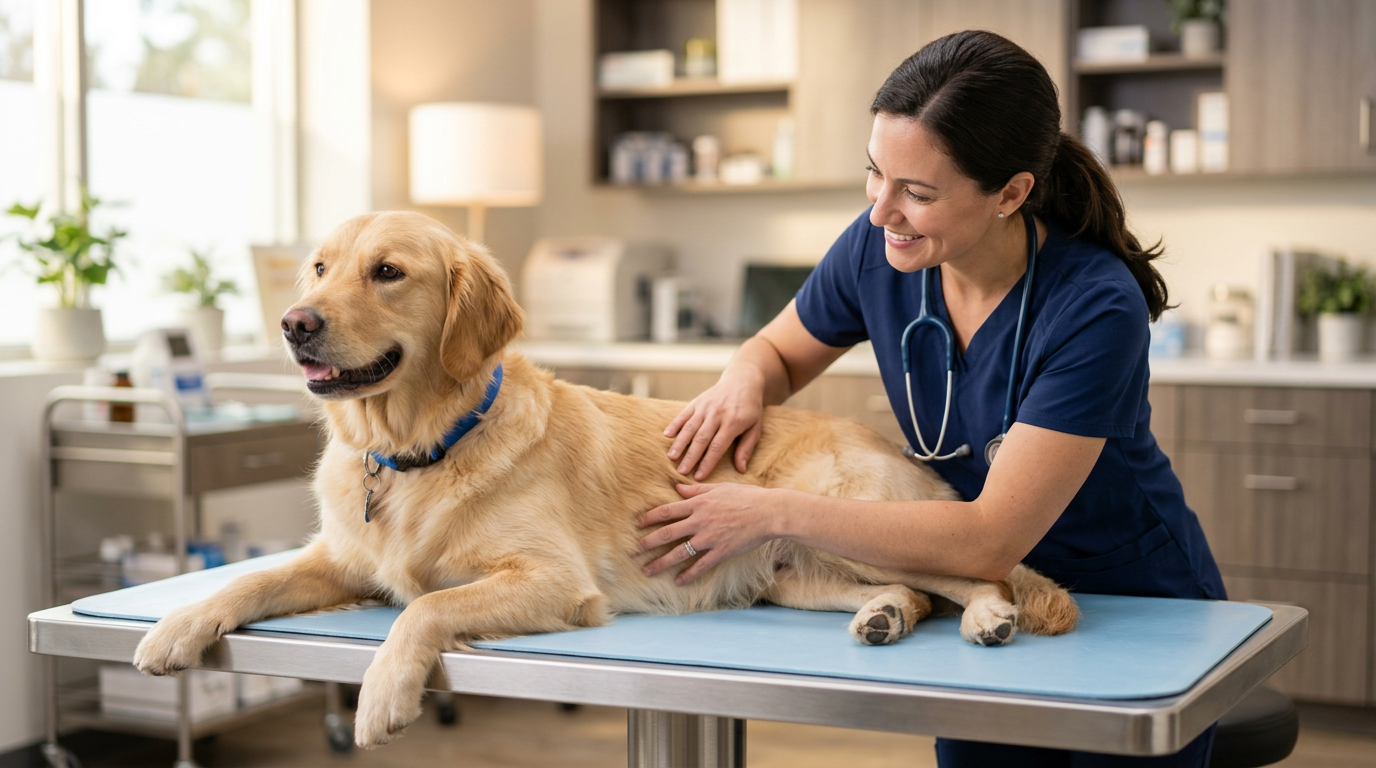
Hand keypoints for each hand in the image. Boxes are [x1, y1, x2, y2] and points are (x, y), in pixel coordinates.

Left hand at [637, 483, 786, 583]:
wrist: (768, 512)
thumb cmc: (746, 496)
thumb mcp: (719, 488)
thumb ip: (696, 489)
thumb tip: (677, 486)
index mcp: (698, 503)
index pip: (667, 511)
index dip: (649, 518)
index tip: (637, 525)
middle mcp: (699, 521)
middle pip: (667, 533)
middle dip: (648, 543)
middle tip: (634, 550)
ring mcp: (709, 538)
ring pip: (679, 552)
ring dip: (661, 563)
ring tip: (647, 571)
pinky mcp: (721, 551)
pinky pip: (700, 566)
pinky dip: (688, 575)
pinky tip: (678, 582)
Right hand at [664, 374, 765, 479]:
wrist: (742, 381)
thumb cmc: (750, 409)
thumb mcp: (755, 428)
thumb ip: (747, 448)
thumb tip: (741, 469)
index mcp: (733, 423)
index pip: (717, 447)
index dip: (707, 463)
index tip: (699, 477)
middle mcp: (717, 414)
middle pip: (701, 439)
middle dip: (690, 457)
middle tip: (681, 472)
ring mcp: (706, 407)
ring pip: (690, 427)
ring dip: (679, 443)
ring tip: (671, 457)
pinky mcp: (697, 402)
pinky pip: (684, 414)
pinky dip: (674, 424)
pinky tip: (666, 435)